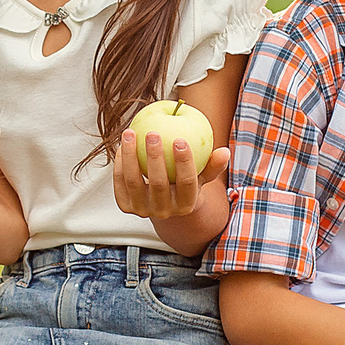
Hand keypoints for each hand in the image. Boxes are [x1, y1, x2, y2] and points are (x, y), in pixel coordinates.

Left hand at [112, 130, 230, 222]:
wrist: (165, 203)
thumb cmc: (187, 182)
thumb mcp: (202, 175)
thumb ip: (213, 164)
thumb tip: (225, 151)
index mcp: (186, 204)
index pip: (187, 183)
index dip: (184, 162)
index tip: (180, 139)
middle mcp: (164, 211)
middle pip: (159, 183)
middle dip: (155, 156)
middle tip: (153, 132)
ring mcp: (143, 211)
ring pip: (134, 182)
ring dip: (131, 156)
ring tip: (130, 132)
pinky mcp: (126, 206)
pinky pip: (120, 183)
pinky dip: (120, 163)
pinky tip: (123, 144)